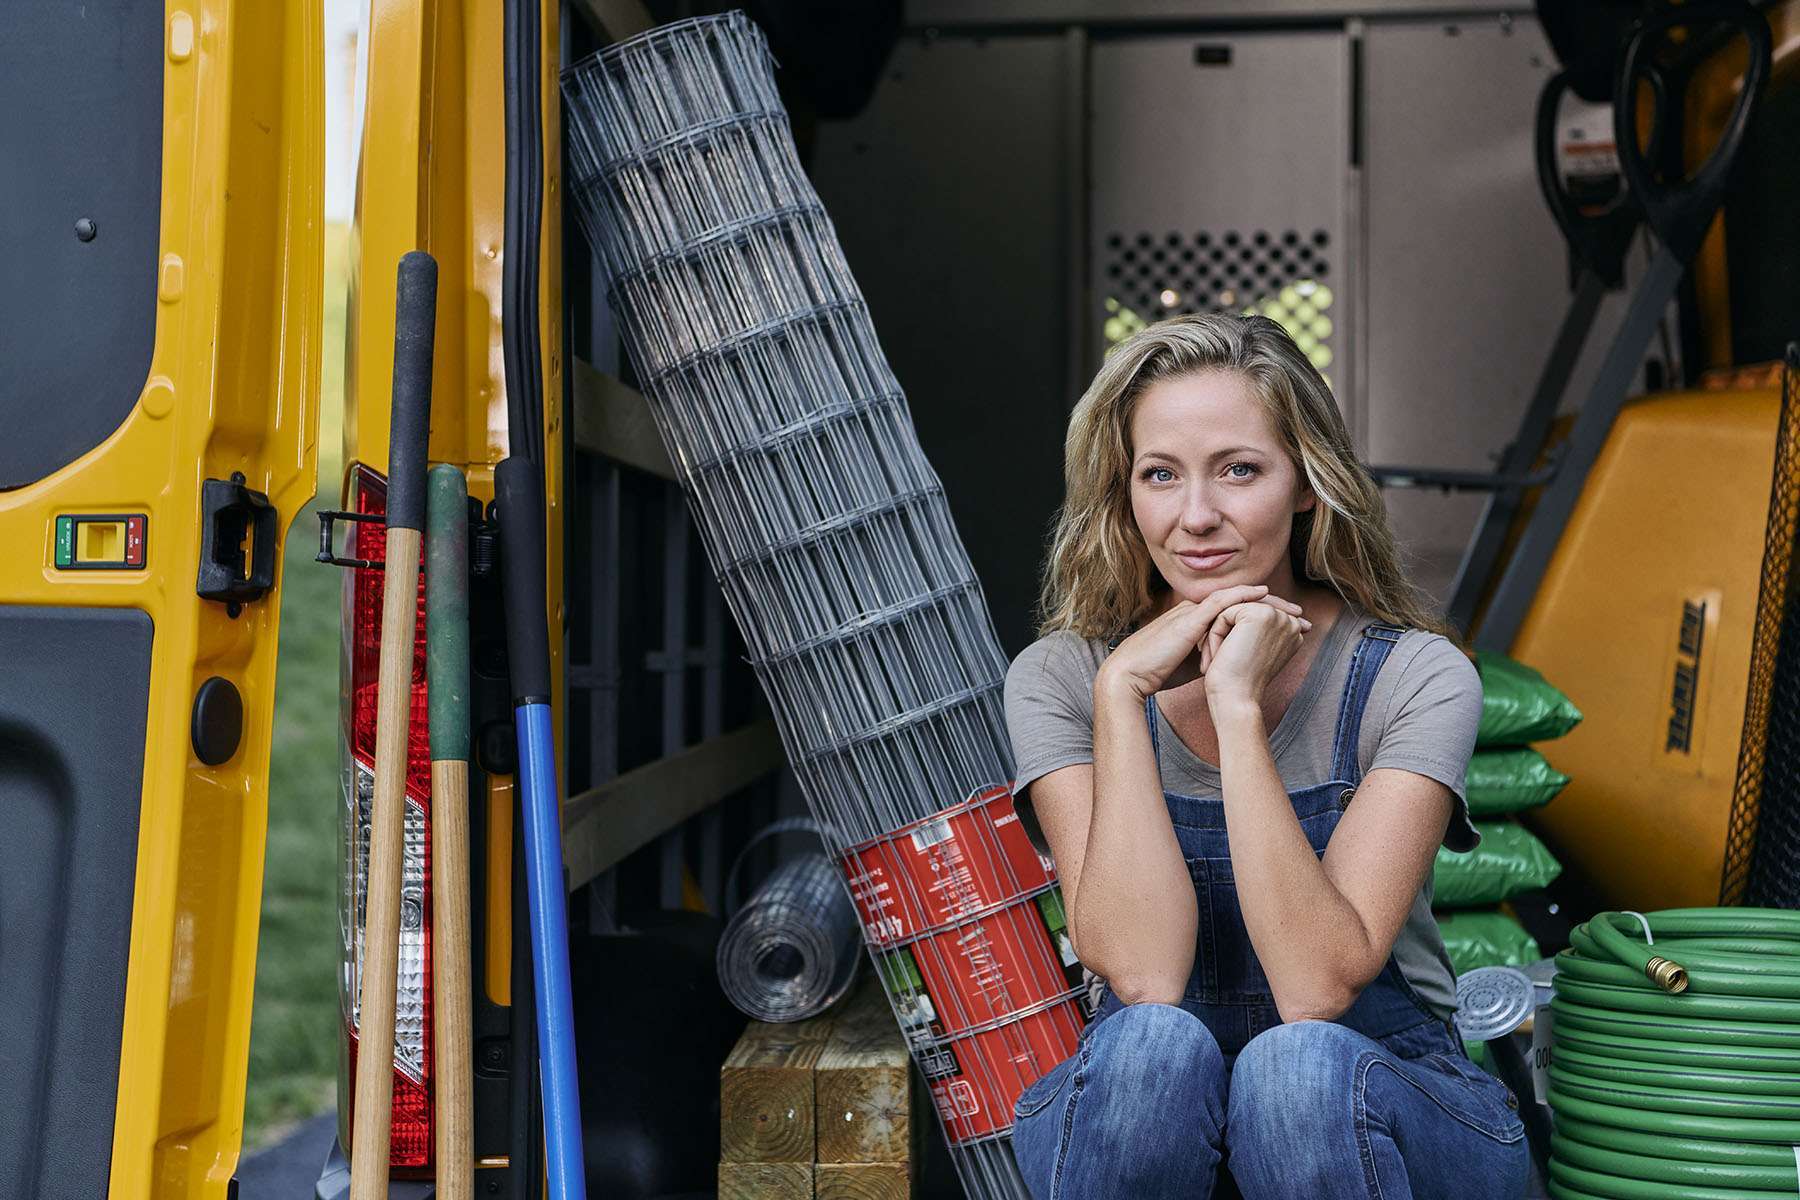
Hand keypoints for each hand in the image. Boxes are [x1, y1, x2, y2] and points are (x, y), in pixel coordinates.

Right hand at [1097, 585, 1308, 700]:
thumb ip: (1211, 657)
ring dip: (1266, 600)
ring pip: (1234, 597)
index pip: (1234, 611)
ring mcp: (1190, 612)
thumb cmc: (1155, 675)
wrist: (1128, 677)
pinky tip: (1262, 594)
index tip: (1286, 625)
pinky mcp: (1188, 618)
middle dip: (1272, 606)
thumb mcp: (1191, 665)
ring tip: (1291, 608)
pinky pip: (1219, 600)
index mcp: (1193, 621)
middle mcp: (1193, 611)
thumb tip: (1232, 664)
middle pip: (1239, 601)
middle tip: (1299, 615)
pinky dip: (1242, 595)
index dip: (1262, 615)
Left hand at [1200, 599, 1310, 707]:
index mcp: (1292, 630)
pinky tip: (1218, 656)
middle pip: (1240, 614)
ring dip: (1218, 636)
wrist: (1236, 698)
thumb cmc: (1239, 681)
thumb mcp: (1252, 651)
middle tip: (1221, 661)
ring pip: (1230, 614)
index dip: (1233, 637)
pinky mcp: (1259, 614)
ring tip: (1217, 659)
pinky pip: (1223, 615)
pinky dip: (1214, 636)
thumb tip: (1241, 618)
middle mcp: (1289, 621)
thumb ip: (1256, 630)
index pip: (1251, 619)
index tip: (1233, 663)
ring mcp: (1277, 615)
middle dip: (1225, 636)